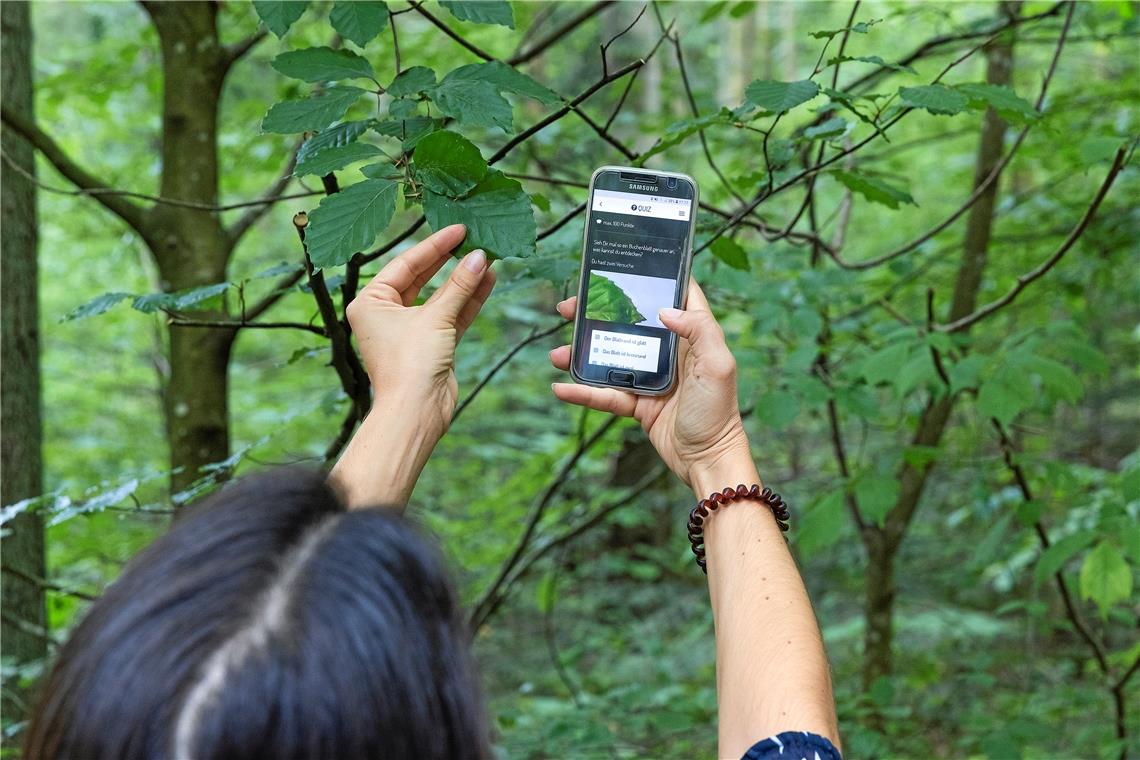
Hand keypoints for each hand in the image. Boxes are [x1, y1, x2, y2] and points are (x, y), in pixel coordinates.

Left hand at [346, 224, 495, 434]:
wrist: (416, 413)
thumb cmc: (410, 364)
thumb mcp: (436, 317)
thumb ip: (459, 285)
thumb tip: (479, 257)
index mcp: (371, 302)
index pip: (406, 264)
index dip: (434, 246)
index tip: (458, 229)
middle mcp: (386, 314)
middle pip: (422, 278)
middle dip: (450, 261)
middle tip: (473, 239)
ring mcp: (410, 330)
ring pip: (441, 297)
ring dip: (464, 280)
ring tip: (488, 258)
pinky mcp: (431, 345)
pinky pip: (451, 315)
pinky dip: (468, 300)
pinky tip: (488, 281)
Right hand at [549, 279, 750, 488]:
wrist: (708, 461)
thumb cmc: (719, 412)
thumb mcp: (718, 365)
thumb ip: (699, 330)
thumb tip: (664, 309)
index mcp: (691, 337)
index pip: (673, 296)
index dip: (650, 279)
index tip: (620, 267)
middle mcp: (669, 352)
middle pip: (629, 323)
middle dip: (598, 314)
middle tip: (569, 309)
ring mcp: (651, 377)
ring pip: (610, 357)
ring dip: (582, 355)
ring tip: (558, 354)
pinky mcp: (638, 403)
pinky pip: (605, 394)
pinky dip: (583, 393)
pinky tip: (561, 388)